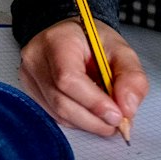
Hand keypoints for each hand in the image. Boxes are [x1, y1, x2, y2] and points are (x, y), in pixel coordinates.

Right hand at [19, 20, 148, 137]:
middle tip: (118, 123)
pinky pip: (55, 115)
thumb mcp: (121, 51)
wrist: (71, 36)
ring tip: (106, 117)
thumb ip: (131, 78)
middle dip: (94, 119)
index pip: (68, 78)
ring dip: (88, 123)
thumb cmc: (93, 41)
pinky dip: (77, 120)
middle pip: (61, 101)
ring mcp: (29, 76)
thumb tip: (127, 109)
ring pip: (58, 113)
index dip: (94, 102)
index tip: (117, 115)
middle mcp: (36, 58)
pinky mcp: (30, 90)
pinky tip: (90, 112)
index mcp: (57, 41)